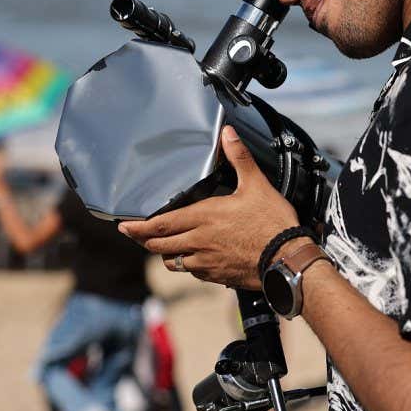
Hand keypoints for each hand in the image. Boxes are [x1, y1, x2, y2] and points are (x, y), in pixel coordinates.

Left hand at [120, 126, 300, 289]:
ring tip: (163, 247)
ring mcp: (206, 262)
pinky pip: (193, 272)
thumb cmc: (272, 223)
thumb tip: (228, 134)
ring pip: (173, 262)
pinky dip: (187, 265)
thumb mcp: (256, 185)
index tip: (124, 226)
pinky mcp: (217, 276)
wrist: (286, 259)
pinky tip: (193, 259)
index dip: (138, 227)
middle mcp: (199, 242)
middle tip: (135, 235)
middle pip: (159, 246)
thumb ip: (239, 158)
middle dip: (144, 240)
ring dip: (165, 254)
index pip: (160, 225)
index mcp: (203, 217)